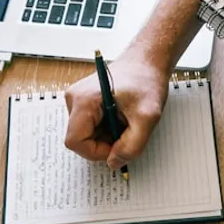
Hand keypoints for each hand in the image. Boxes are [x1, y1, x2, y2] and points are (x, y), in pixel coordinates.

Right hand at [63, 51, 169, 169]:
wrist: (148, 61)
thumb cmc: (146, 80)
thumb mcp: (147, 118)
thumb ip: (132, 146)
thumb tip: (114, 162)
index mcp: (84, 100)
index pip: (75, 142)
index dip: (97, 152)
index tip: (119, 147)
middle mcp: (75, 99)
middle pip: (80, 139)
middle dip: (105, 143)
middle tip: (127, 131)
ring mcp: (78, 100)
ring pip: (87, 135)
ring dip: (108, 136)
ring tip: (126, 120)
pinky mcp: (85, 102)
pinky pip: (91, 127)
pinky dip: (108, 128)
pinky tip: (121, 116)